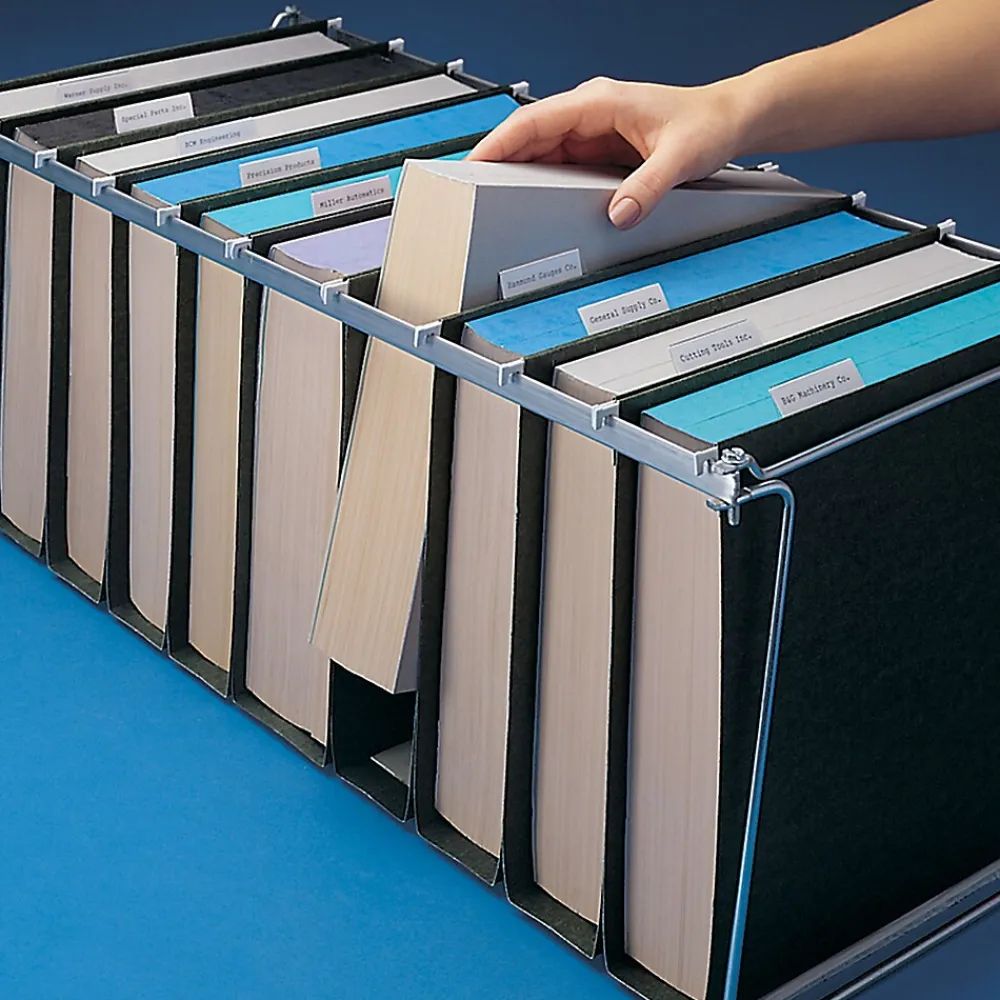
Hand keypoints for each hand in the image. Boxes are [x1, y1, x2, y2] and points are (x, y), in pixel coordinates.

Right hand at [468, 76, 750, 229]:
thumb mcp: (680, 159)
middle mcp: (590, 111)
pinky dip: (539, 179)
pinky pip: (558, 162)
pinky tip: (529, 199)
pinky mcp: (598, 147)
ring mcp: (592, 129)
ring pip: (540, 149)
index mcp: (599, 102)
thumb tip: (618, 214)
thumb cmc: (707, 124)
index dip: (499, 143)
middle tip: (468, 192)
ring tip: (490, 200)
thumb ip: (648, 188)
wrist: (728, 120)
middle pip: (528, 135)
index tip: (473, 164)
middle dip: (497, 161)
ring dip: (516, 171)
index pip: (534, 121)